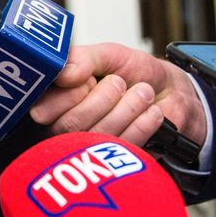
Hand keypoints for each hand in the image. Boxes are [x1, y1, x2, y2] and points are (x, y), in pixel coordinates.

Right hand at [29, 42, 207, 148]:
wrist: (171, 92)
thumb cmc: (134, 72)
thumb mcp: (109, 55)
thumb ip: (83, 58)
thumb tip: (63, 73)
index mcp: (56, 99)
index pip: (44, 107)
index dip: (71, 92)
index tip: (90, 78)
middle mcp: (66, 126)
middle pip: (71, 124)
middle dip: (104, 98)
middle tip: (121, 83)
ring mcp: (90, 147)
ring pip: (97, 136)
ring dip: (128, 108)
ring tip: (143, 93)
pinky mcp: (116, 161)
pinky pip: (122, 148)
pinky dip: (142, 125)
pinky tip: (152, 113)